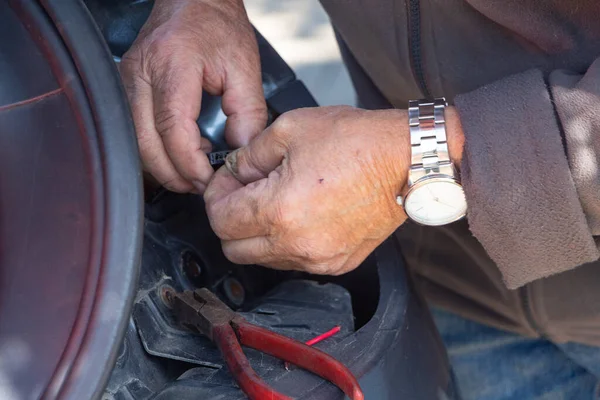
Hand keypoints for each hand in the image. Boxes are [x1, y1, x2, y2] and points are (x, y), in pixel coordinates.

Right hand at [120, 0, 266, 192]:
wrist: (194, 1)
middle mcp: (140, 73)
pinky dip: (156, 150)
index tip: (209, 178)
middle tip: (200, 185)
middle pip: (145, 144)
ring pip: (134, 142)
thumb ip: (248, 113)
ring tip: (194, 169)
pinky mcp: (125, 87)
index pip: (172, 129)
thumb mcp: (245, 68)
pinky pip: (134, 131)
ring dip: (163, 166)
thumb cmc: (218, 26)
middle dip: (173, 174)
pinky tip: (180, 149)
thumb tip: (240, 152)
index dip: (189, 163)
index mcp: (173, 64)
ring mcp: (127, 80)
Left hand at [204, 106, 410, 274]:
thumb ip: (249, 155)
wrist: (406, 162)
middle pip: (233, 248)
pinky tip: (300, 214)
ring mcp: (318, 260)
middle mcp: (296, 244)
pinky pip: (293, 262)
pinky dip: (286, 242)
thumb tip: (234, 171)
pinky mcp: (337, 264)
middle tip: (245, 191)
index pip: (219, 219)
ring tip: (277, 199)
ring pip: (261, 259)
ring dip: (257, 233)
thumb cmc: (358, 142)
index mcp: (279, 210)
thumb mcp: (290, 129)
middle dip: (230, 218)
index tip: (227, 181)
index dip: (215, 196)